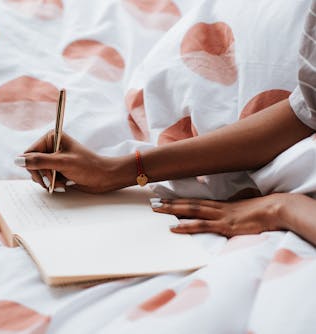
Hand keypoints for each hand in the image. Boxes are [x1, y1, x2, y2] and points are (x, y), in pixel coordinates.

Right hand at [16, 131, 131, 192]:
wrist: (104, 178)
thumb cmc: (88, 167)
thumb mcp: (62, 163)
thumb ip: (39, 161)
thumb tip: (17, 160)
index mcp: (52, 137)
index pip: (29, 153)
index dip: (33, 166)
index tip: (45, 176)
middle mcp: (51, 146)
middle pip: (31, 164)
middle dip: (42, 176)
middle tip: (52, 182)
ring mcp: (54, 158)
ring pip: (37, 173)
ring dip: (48, 181)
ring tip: (61, 183)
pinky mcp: (57, 168)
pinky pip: (45, 178)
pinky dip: (52, 183)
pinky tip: (63, 184)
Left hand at [152, 193, 288, 236]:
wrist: (275, 209)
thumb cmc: (262, 209)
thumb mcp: (244, 206)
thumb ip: (233, 206)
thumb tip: (232, 205)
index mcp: (220, 204)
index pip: (194, 201)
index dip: (179, 200)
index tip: (164, 199)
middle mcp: (216, 208)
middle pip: (188, 204)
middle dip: (169, 203)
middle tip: (152, 202)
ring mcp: (219, 216)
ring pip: (190, 211)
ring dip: (172, 210)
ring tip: (156, 209)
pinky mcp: (224, 226)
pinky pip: (201, 226)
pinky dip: (186, 226)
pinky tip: (174, 227)